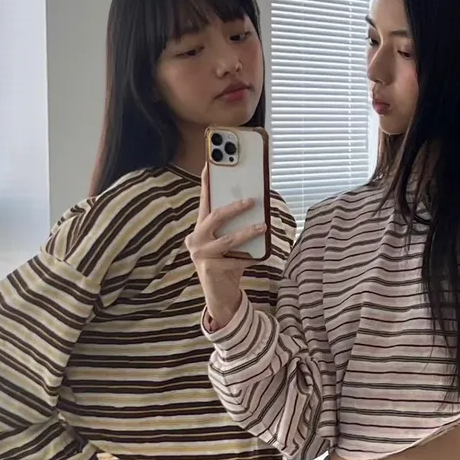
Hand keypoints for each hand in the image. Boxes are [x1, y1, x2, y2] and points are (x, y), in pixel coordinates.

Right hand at [185, 167, 265, 328]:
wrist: (220, 296)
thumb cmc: (227, 264)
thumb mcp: (231, 244)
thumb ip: (236, 227)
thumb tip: (257, 206)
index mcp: (200, 228)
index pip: (204, 201)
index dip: (207, 182)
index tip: (211, 163)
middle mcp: (196, 239)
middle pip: (215, 216)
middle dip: (234, 207)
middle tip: (252, 200)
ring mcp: (200, 254)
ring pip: (227, 239)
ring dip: (247, 232)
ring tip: (263, 226)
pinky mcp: (209, 269)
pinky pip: (235, 260)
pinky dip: (250, 257)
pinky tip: (261, 255)